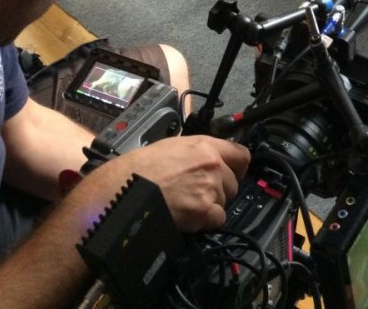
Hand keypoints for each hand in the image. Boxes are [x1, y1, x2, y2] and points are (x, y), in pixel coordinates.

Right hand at [89, 136, 250, 231]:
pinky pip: (218, 219)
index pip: (242, 155)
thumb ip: (196, 152)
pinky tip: (188, 216)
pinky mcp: (204, 210)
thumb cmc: (141, 168)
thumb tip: (205, 160)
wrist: (125, 189)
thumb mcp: (172, 146)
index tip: (234, 173)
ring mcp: (210, 187)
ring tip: (186, 203)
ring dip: (210, 205)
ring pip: (224, 201)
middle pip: (234, 183)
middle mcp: (213, 165)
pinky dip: (206, 221)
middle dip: (220, 190)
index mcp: (205, 146)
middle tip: (198, 193)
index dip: (238, 167)